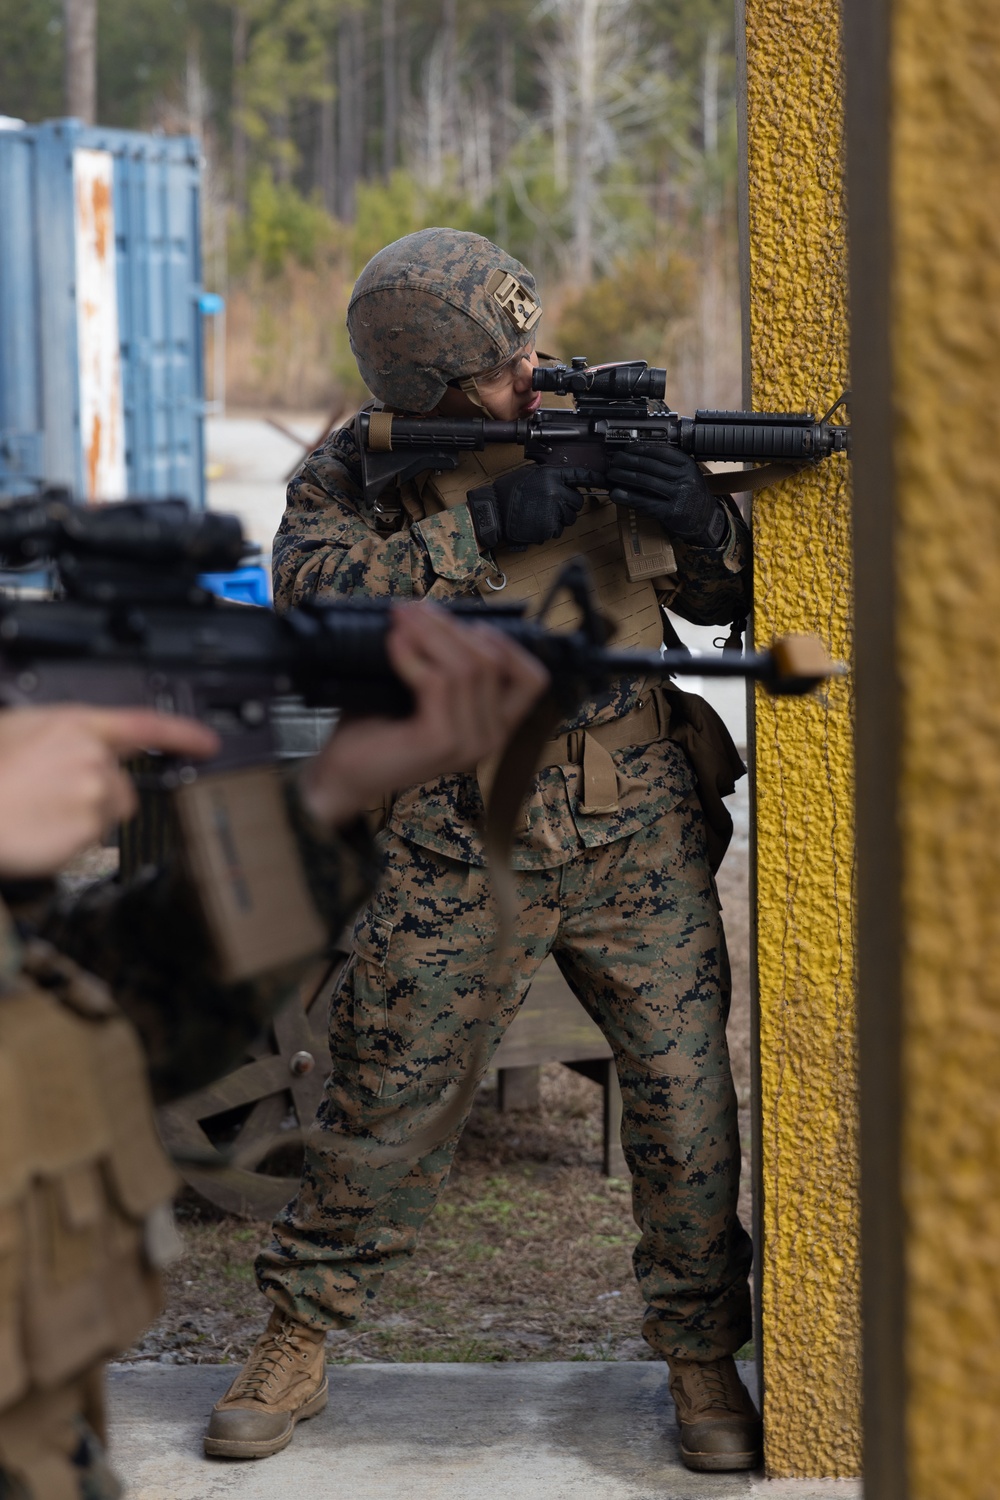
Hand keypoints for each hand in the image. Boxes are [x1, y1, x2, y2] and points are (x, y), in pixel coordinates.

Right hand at [0, 706, 219, 877]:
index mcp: (75, 724)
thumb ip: (60, 734)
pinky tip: (39, 832)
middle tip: (51, 798)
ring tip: (40, 814)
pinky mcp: (87, 832)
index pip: (145, 724)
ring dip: (85, 820)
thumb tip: (84, 746)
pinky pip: (92, 844)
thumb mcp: (16, 729)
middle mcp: (93, 757)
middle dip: (96, 795)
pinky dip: (70, 844)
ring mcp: (93, 795)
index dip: (182, 733)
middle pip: (123, 785)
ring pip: (109, 816)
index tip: (208, 743)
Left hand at [298, 602, 548, 828]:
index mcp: (495, 724)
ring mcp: (470, 743)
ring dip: (430, 634)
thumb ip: (447, 662)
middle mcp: (492, 737)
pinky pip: (437, 682)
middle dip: (452, 627)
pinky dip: (413, 655)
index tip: (469, 623)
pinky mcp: (442, 742)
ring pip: (466, 667)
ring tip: (400, 619)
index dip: (508, 644)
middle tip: (414, 609)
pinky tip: (394, 641)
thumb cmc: (382, 727)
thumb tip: (442, 613)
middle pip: (492, 661)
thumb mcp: (425, 690)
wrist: (345, 773)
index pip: (533, 679)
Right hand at [466, 465, 600, 550]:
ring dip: (559, 518)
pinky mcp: (549, 527)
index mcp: (551, 475)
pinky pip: (558, 530)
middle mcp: (555, 491)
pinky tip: (535, 523)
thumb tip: (566, 481)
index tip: (606, 480)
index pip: (579, 475)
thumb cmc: (507, 492)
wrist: (494, 512)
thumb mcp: (530, 475)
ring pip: (569, 518)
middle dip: (568, 505)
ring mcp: (553, 510)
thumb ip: (550, 477)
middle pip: (577, 502)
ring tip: (539, 514)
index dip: (594, 478)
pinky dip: (549, 529)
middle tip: (549, 505)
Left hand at [606, 443, 726, 545]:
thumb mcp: (686, 473)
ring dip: (623, 476)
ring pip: (644, 481)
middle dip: (627, 461)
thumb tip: (638, 454)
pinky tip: (616, 494)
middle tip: (613, 460)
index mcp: (687, 464)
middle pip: (649, 465)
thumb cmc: (691, 494)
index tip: (626, 449)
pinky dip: (627, 497)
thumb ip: (669, 464)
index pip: (659, 451)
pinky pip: (644, 502)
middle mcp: (684, 478)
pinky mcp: (671, 512)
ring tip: (611, 474)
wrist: (705, 519)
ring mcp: (678, 495)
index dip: (639, 448)